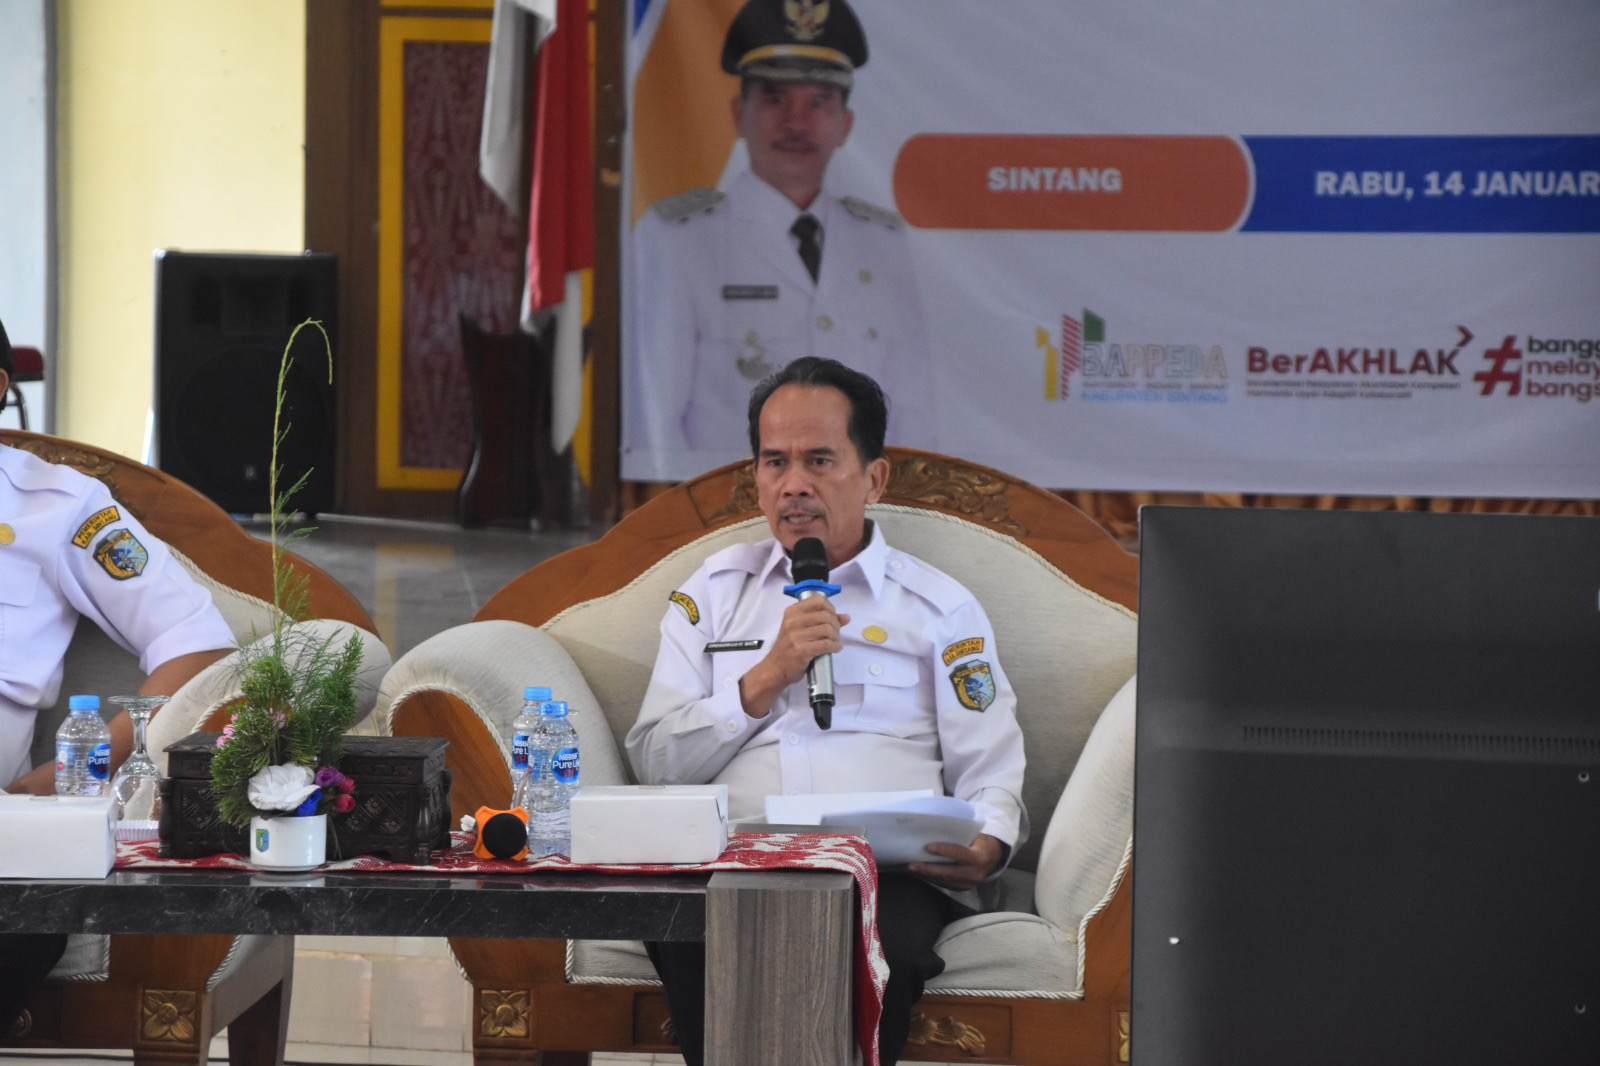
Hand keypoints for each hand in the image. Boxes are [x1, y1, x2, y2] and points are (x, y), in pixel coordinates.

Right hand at [738, 597, 849, 717]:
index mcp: (792, 612)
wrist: (776, 668)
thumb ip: (823, 620)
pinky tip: (835, 648)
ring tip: (835, 641)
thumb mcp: (801, 629)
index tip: (833, 617)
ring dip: (836, 637)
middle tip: (835, 633)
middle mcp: (792, 621)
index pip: (818, 600)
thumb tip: (846, 617)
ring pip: (827, 629)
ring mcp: (796, 636)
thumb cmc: (789, 648)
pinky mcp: (801, 650)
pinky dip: (835, 646)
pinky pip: (826, 644)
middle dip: (836, 625)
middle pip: (825, 615)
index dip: (830, 608)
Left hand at [909, 832, 1003, 891]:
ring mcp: (970, 884)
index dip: (944, 850)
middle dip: (928, 870)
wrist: (993, 856)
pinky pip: (945, 885)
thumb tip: (934, 828)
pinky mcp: (963, 888)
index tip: (928, 847)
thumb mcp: (974, 835)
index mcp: (980, 857)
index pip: (960, 854)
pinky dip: (932, 879)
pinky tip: (920, 874)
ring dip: (926, 876)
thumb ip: (959, 835)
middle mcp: (975, 873)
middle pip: (949, 873)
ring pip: (945, 881)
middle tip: (912, 865)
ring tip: (911, 869)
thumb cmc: (980, 840)